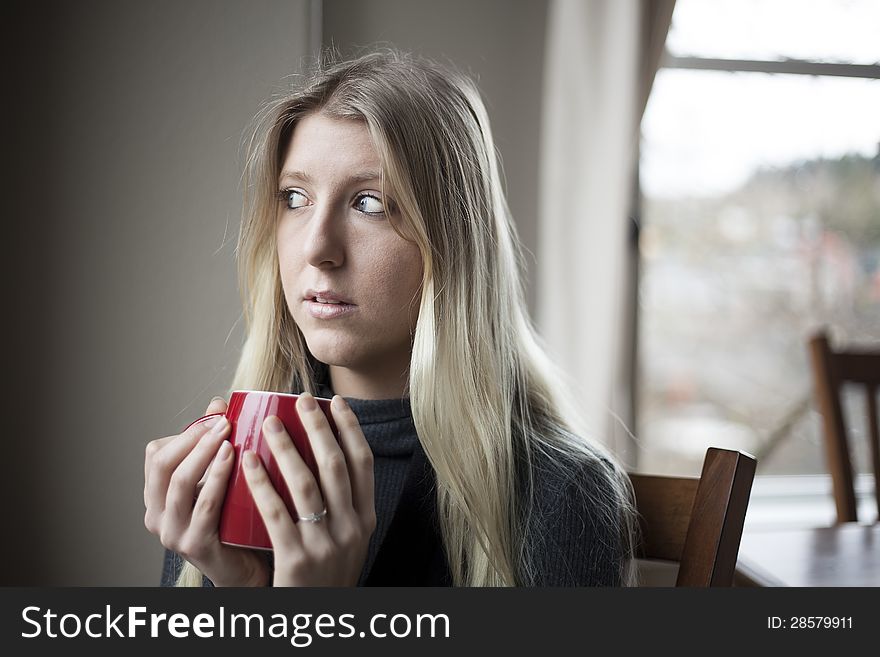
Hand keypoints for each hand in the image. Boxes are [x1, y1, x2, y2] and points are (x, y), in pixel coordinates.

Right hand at [144, 397, 269, 586]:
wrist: (247, 568)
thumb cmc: (234, 519)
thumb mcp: (220, 478)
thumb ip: (215, 444)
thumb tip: (219, 402)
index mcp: (158, 497)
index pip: (157, 454)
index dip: (187, 432)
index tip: (218, 415)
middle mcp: (157, 515)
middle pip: (163, 465)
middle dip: (193, 438)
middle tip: (223, 420)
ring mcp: (173, 533)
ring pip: (180, 483)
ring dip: (204, 453)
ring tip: (227, 433)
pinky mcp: (195, 545)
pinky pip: (204, 505)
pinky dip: (218, 478)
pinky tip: (235, 459)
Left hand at [243, 393, 375, 585]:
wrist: (317, 617)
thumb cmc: (326, 574)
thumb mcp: (348, 538)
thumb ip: (341, 503)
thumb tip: (322, 452)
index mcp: (366, 518)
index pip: (363, 463)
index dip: (350, 428)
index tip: (335, 401)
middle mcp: (352, 528)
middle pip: (336, 465)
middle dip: (318, 427)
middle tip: (302, 400)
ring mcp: (326, 544)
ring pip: (307, 484)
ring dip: (288, 448)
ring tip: (270, 423)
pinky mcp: (297, 559)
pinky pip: (276, 513)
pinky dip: (262, 483)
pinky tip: (249, 461)